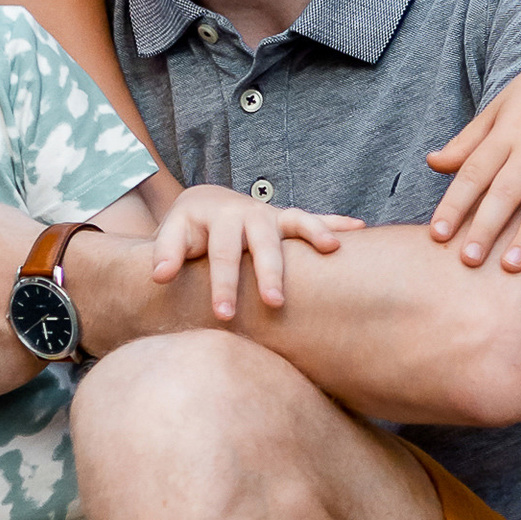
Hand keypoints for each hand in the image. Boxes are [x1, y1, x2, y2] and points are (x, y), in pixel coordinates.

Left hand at [149, 185, 364, 321]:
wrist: (207, 204)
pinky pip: (314, 219)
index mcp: (220, 219)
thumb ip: (165, 253)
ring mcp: (273, 216)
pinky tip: (360, 229)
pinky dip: (336, 222)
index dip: (222, 285)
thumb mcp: (172, 234)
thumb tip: (159, 276)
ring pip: (295, 224)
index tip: (224, 315)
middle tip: (275, 302)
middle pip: (262, 244)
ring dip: (314, 234)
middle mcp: (250, 213)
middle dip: (269, 273)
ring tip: (331, 248)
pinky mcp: (288, 220)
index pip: (221, 255)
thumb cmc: (189, 229)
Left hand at [427, 37, 520, 275]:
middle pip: (505, 193)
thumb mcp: (501, 105)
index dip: (454, 204)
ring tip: (512, 268)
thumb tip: (432, 163)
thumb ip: (468, 139)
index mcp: (506, 134)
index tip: (437, 234)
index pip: (473, 173)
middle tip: (468, 260)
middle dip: (485, 227)